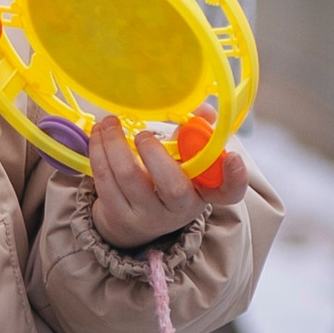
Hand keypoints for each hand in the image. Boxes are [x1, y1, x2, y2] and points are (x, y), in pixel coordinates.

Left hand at [87, 116, 246, 251]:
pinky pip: (104, 180)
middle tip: (143, 133)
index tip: (233, 157)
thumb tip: (206, 111)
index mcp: (203, 193)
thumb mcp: (184, 163)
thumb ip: (195, 135)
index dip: (235, 177)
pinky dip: (98, 152)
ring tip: (109, 122)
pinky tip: (98, 136)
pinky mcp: (118, 215)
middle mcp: (179, 210)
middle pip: (173, 187)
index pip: (229, 192)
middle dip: (155, 153)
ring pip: (128, 178)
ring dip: (114, 144)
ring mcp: (147, 216)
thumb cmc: (165, 182)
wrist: (136, 221)